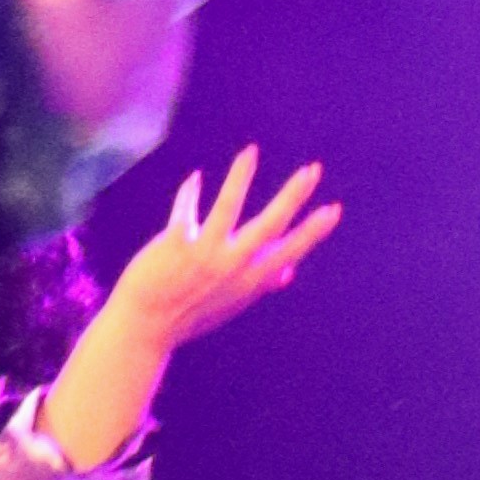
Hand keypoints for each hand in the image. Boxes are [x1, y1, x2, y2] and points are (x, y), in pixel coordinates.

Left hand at [100, 149, 341, 357]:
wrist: (145, 327)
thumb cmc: (190, 315)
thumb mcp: (232, 304)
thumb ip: (261, 285)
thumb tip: (289, 272)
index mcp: (250, 282)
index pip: (290, 250)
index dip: (314, 230)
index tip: (334, 209)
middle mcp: (232, 266)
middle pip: (270, 224)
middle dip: (293, 195)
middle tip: (312, 170)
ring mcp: (205, 253)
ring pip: (228, 207)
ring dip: (241, 177)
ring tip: (250, 152)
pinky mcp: (177, 243)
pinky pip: (187, 210)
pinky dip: (190, 193)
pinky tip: (195, 178)